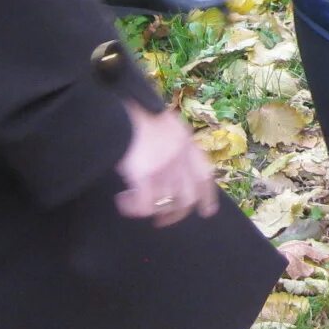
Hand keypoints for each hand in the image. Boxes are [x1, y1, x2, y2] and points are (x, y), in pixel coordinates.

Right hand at [114, 101, 219, 226]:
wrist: (121, 106)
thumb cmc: (137, 114)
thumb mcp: (165, 126)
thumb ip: (173, 145)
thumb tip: (170, 168)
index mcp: (186, 143)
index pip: (204, 175)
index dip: (208, 196)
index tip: (207, 212)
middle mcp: (180, 157)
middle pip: (187, 196)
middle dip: (176, 214)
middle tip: (161, 221)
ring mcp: (164, 167)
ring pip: (166, 204)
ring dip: (150, 209)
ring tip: (133, 204)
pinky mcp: (145, 175)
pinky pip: (145, 205)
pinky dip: (133, 207)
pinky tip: (123, 201)